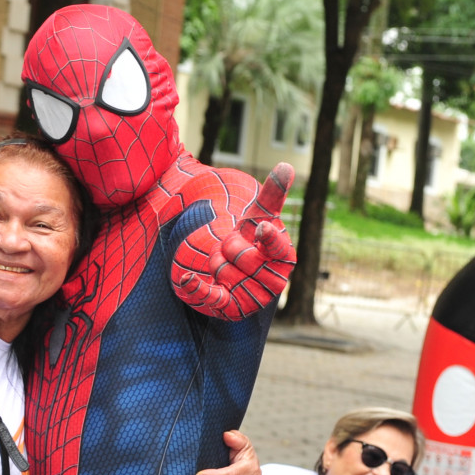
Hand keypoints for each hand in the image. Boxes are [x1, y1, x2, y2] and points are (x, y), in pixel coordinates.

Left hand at [172, 164, 296, 318]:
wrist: (233, 271)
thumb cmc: (250, 240)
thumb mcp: (258, 217)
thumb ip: (272, 194)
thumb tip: (286, 165)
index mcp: (284, 257)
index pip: (278, 247)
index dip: (269, 238)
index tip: (262, 229)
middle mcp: (274, 282)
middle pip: (241, 255)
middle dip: (228, 246)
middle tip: (232, 249)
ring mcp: (254, 298)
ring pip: (223, 270)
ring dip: (216, 262)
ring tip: (225, 264)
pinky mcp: (231, 310)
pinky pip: (212, 297)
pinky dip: (197, 288)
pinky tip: (187, 279)